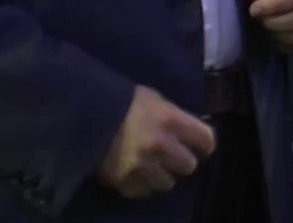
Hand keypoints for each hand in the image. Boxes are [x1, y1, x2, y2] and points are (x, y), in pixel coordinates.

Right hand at [94, 85, 215, 198]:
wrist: (85, 115)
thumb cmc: (124, 102)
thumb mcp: (155, 101)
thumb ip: (174, 117)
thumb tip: (188, 132)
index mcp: (172, 121)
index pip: (206, 141)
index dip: (203, 144)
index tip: (197, 145)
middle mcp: (161, 146)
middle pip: (189, 165)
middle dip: (181, 160)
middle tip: (171, 155)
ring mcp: (144, 167)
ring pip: (168, 183)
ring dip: (161, 175)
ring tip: (150, 165)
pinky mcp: (126, 182)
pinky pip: (144, 192)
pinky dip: (141, 184)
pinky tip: (134, 172)